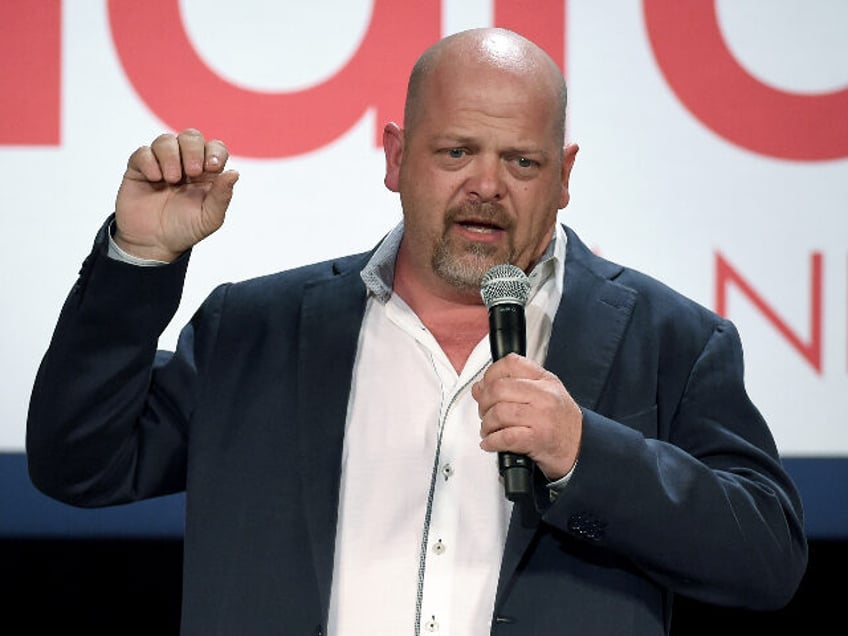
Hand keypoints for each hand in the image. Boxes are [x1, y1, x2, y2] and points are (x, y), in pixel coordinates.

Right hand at [114, 129, 239, 261]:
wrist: (152, 243)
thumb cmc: (185, 230)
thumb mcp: (209, 218)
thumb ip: (222, 196)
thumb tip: (234, 173)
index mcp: (207, 174)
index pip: (215, 148)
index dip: (215, 152)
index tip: (211, 167)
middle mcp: (185, 164)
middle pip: (191, 137)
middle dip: (193, 150)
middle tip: (191, 172)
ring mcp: (162, 164)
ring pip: (167, 140)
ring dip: (171, 156)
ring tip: (171, 179)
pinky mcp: (140, 167)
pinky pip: (144, 151)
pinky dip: (150, 161)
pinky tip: (154, 178)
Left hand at [472, 353, 582, 480]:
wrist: (582, 448)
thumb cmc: (562, 422)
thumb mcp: (544, 394)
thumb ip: (513, 386)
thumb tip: (479, 388)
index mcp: (545, 380)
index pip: (510, 363)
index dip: (490, 374)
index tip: (485, 386)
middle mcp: (544, 396)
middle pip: (498, 389)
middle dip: (484, 403)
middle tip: (485, 412)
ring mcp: (541, 417)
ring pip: (499, 413)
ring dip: (486, 424)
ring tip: (489, 429)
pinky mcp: (537, 439)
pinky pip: (505, 437)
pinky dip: (491, 441)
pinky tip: (491, 442)